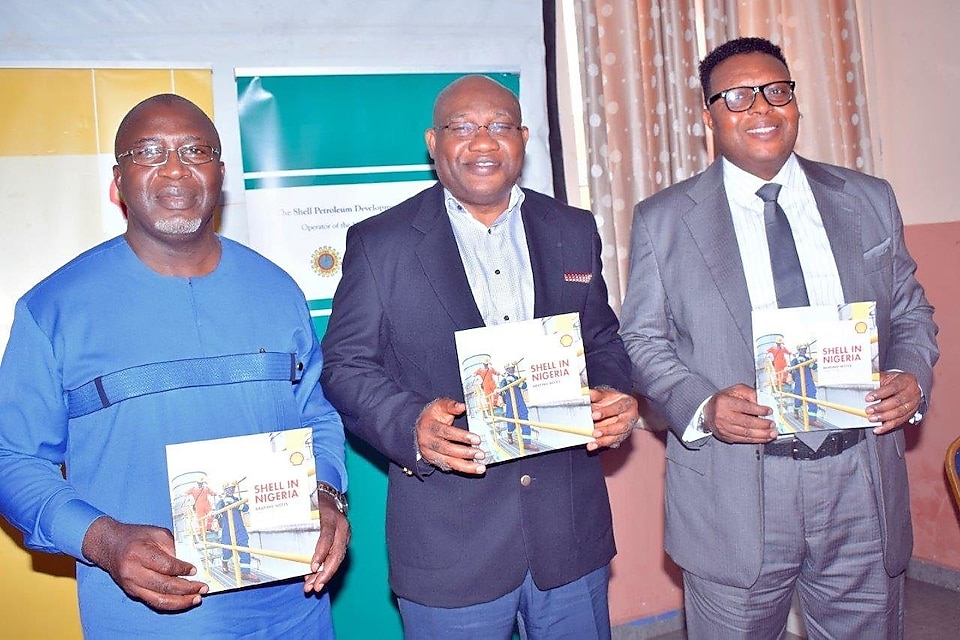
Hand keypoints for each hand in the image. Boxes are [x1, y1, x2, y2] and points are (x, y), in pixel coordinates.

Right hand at [81, 516, 205, 610]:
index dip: (182, 569)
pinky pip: (153, 602)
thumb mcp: (156, 533)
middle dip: (186, 589)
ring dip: (180, 601)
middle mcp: (132, 571)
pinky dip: (170, 603)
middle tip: (203, 587)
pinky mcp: (132, 592)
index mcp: (139, 553)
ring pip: (158, 599)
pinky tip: (183, 601)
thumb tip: (190, 563)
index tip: (196, 570)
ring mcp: (131, 585)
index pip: (165, 566)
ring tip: (196, 598)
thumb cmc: (135, 537)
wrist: (109, 545)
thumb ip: (173, 547)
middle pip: (163, 585)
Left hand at [303, 494, 350, 592]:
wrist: (329, 498)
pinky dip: (326, 570)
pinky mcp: (344, 542)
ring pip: (337, 559)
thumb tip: (279, 542)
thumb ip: (297, 523)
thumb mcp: (306, 509)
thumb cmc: (313, 505)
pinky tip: (316, 580)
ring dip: (326, 575)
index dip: (321, 554)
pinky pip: (336, 558)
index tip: (313, 568)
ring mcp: (345, 535)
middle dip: (326, 572)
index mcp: (331, 517)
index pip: (327, 538)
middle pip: (337, 553)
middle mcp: (341, 527)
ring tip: (314, 588)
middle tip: (316, 586)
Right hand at [416, 397, 485, 474]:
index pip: (446, 432)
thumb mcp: (440, 406)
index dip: (461, 436)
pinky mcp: (434, 461)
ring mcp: (430, 454)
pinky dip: (462, 469)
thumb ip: (451, 406)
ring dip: (466, 466)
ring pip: (448, 462)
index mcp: (429, 426)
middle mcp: (427, 442)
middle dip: (465, 453)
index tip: (477, 439)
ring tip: (481, 467)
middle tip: (481, 454)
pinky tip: (474, 469)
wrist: (419, 427)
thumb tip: (463, 406)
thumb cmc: (433, 416)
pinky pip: (449, 467)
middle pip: (447, 449)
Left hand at [586, 388, 639, 450]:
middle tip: (594, 432)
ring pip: (617, 436)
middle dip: (606, 429)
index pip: (618, 407)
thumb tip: (586, 394)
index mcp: (628, 403)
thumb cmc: (611, 400)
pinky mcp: (620, 437)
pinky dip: (601, 443)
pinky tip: (592, 444)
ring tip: (592, 441)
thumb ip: (595, 395)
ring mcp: (627, 429)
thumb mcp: (605, 394)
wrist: (616, 406)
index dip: (606, 411)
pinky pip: (611, 442)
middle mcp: (630, 417)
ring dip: (603, 439)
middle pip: (621, 425)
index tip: (594, 415)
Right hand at [704, 384, 777, 443]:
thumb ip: (750, 393)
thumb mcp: (735, 390)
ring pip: (746, 433)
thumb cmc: (724, 400)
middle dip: (763, 425)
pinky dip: (755, 440)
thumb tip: (763, 402)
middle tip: (773, 424)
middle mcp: (722, 416)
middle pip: (746, 422)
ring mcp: (723, 428)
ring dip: (762, 435)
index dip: (759, 409)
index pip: (745, 406)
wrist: (708, 412)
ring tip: (772, 433)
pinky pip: (743, 440)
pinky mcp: (725, 437)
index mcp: (724, 402)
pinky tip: (764, 438)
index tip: (769, 411)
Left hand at [865, 371, 921, 434]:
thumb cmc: (895, 381)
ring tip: (872, 418)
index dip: (880, 393)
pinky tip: (878, 428)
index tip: (868, 398)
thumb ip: (877, 379)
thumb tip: (863, 382)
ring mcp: (913, 404)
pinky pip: (899, 422)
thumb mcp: (887, 377)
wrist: (907, 387)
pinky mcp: (911, 414)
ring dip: (883, 417)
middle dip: (881, 407)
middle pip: (896, 402)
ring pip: (898, 413)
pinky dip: (887, 426)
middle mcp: (912, 392)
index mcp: (907, 380)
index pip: (893, 387)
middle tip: (869, 410)